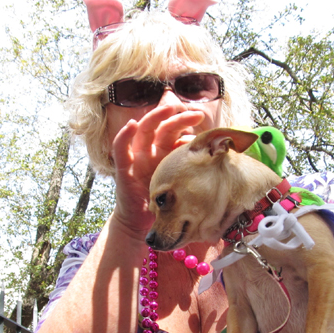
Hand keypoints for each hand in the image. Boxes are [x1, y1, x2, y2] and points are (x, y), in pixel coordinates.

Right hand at [110, 105, 205, 238]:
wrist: (141, 224)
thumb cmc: (162, 205)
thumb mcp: (180, 185)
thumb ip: (191, 172)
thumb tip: (213, 159)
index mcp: (165, 154)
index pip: (176, 133)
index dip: (187, 125)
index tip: (203, 123)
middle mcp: (151, 152)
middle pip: (164, 128)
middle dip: (180, 118)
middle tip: (197, 115)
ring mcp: (137, 158)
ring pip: (144, 130)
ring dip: (156, 117)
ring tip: (169, 108)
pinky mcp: (124, 168)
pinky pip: (120, 148)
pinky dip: (124, 135)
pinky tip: (132, 124)